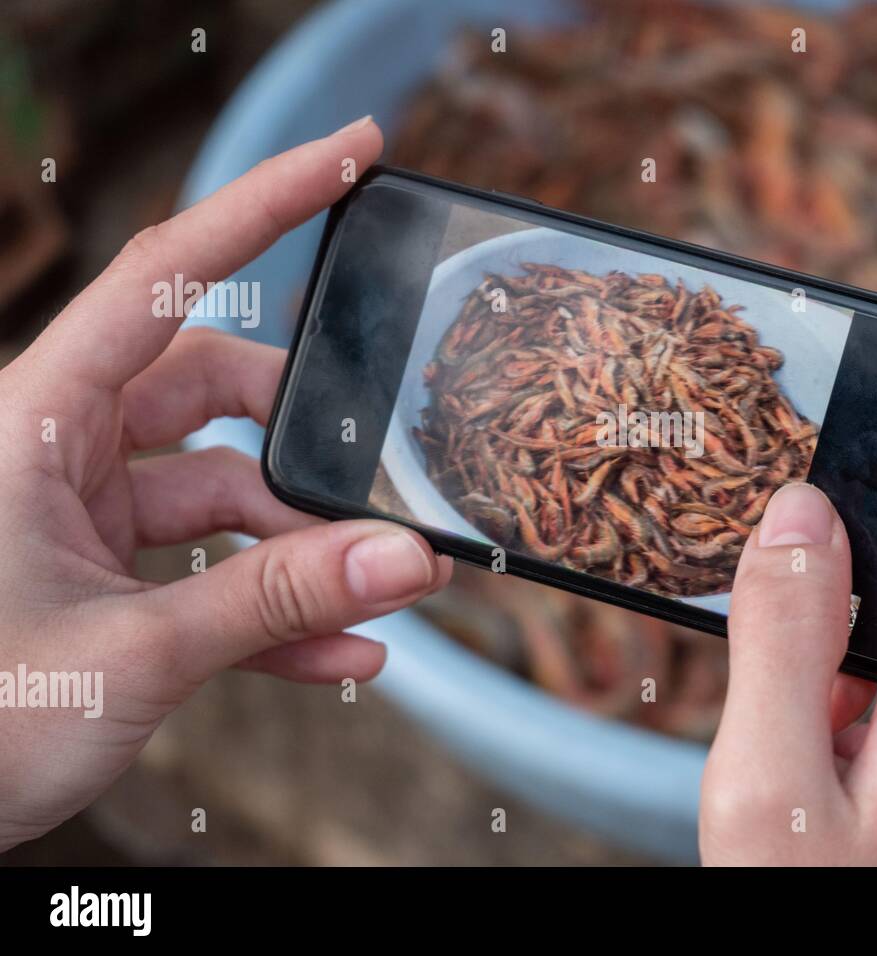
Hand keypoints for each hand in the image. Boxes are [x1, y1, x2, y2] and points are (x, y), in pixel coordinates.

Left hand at [0, 118, 452, 850]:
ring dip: (305, 550)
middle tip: (395, 484)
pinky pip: (213, 570)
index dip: (267, 201)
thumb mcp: (127, 652)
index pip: (169, 275)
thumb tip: (406, 561)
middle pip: (221, 393)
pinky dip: (277, 610)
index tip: (354, 152)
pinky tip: (343, 653)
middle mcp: (62, 446)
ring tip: (383, 598)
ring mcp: (86, 512)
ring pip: (227, 493)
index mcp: (36, 419)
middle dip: (314, 446)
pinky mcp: (106, 575)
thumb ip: (274, 601)